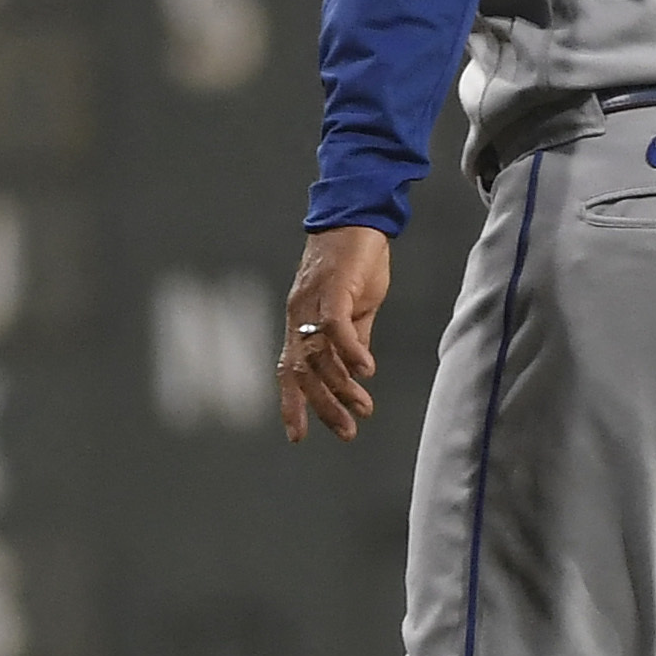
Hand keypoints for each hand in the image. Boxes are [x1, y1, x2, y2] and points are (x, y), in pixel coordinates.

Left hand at [279, 225, 394, 440]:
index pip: (288, 370)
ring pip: (319, 355)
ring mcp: (313, 303)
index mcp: (301, 323)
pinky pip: (335, 328)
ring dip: (341, 387)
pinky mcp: (334, 288)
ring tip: (363, 408)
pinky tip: (367, 371)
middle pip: (302, 371)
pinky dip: (351, 352)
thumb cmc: (356, 262)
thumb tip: (358, 373)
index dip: (291, 404)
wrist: (359, 219)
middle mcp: (299, 316)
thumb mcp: (356, 309)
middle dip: (322, 407)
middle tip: (347, 432)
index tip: (298, 437)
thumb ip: (354, 339)